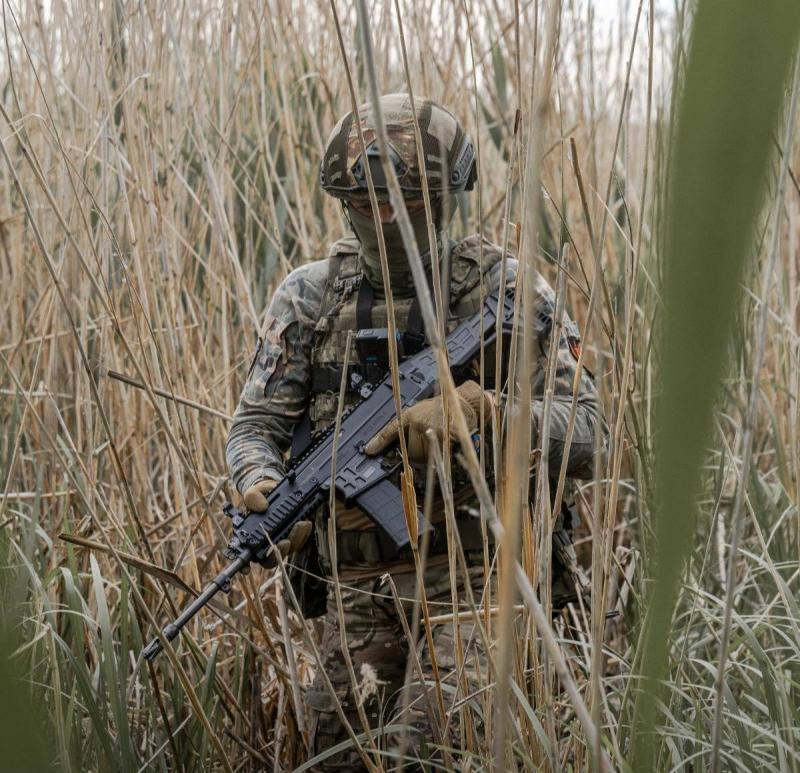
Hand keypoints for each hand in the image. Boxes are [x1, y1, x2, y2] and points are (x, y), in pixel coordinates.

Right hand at [243, 478, 311, 564]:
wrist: (275, 490)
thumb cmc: (261, 495)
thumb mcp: (254, 491)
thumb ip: (253, 497)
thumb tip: (262, 508)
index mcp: (247, 535)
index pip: (244, 556)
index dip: (244, 567)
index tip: (247, 570)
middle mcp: (262, 544)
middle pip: (269, 560)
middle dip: (279, 552)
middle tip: (286, 541)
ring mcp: (278, 542)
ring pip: (287, 550)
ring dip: (296, 540)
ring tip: (302, 523)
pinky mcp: (292, 537)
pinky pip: (299, 542)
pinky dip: (304, 534)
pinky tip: (306, 523)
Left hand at [364, 380, 490, 462]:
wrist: (463, 404)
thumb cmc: (443, 408)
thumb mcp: (422, 411)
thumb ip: (411, 425)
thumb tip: (401, 444)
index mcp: (411, 414)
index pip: (390, 430)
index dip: (378, 442)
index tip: (368, 451)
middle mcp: (418, 422)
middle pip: (410, 451)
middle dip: (417, 452)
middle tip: (427, 444)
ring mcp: (430, 430)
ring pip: (423, 457)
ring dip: (429, 456)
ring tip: (437, 442)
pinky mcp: (443, 438)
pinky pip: (437, 456)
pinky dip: (440, 455)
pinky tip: (444, 445)